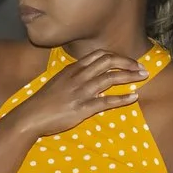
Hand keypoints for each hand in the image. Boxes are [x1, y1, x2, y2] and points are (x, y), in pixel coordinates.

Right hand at [4, 49, 146, 142]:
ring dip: (130, 76)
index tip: (129, 62)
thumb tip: (91, 75)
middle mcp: (78, 77)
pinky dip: (123, 98)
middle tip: (141, 68)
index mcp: (72, 70)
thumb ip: (74, 76)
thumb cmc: (43, 102)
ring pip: (110, 78)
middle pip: (108, 62)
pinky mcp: (82, 108)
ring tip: (143, 77)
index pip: (99, 55)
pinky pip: (107, 101)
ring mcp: (81, 92)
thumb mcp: (57, 82)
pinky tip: (134, 97)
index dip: (118, 56)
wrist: (30, 117)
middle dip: (128, 63)